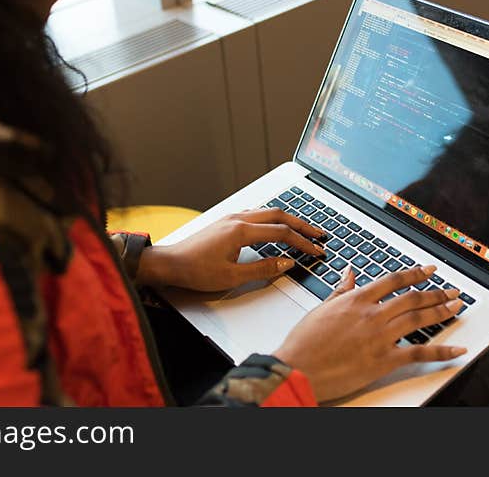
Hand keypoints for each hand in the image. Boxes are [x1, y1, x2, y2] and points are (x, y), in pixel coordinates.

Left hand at [137, 208, 326, 291]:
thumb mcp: (232, 277)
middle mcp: (238, 219)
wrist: (169, 263)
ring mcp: (231, 218)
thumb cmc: (195, 270)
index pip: (282, 233)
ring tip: (302, 230)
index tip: (316, 250)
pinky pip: (256, 214)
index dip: (302, 242)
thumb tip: (286, 263)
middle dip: (302, 225)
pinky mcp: (226, 222)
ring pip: (268, 212)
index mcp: (241, 231)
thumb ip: (262, 268)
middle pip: (279, 215)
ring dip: (288, 220)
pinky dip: (272, 219)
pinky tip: (275, 226)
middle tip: (319, 234)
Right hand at [273, 265, 466, 402]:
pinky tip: (457, 349)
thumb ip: (341, 290)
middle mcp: (372, 314)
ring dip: (442, 312)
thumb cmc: (304, 342)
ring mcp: (380, 336)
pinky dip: (442, 352)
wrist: (298, 368)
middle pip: (412, 298)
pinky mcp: (384, 360)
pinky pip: (419, 353)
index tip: (429, 271)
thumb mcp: (321, 308)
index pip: (394, 280)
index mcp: (356, 299)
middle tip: (452, 291)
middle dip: (436, 293)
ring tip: (456, 307)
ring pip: (419, 319)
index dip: (415, 274)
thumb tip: (350, 273)